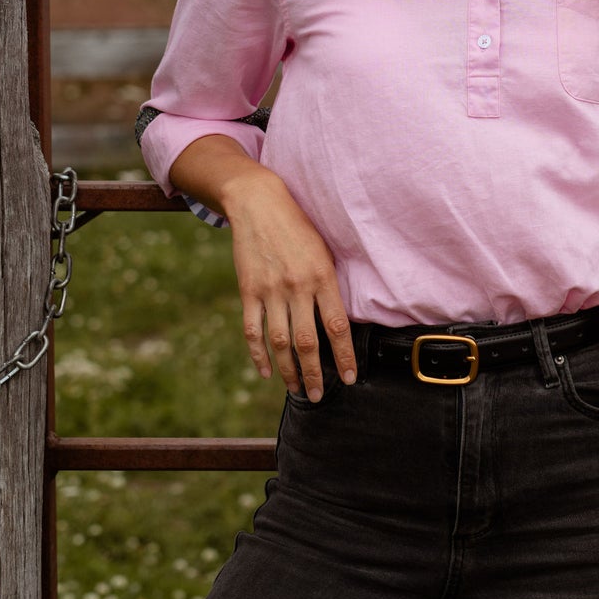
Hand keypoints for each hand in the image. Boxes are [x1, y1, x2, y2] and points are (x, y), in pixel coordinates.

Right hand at [222, 168, 356, 399]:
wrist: (259, 203)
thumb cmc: (299, 228)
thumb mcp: (324, 251)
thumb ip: (329, 286)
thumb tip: (339, 324)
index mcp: (322, 276)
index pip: (337, 326)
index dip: (344, 356)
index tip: (350, 377)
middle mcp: (297, 286)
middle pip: (307, 342)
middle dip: (315, 374)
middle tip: (320, 395)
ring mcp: (270, 290)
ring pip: (279, 342)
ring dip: (288, 371)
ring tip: (296, 389)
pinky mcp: (248, 290)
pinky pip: (252, 330)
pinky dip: (257, 355)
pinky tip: (265, 371)